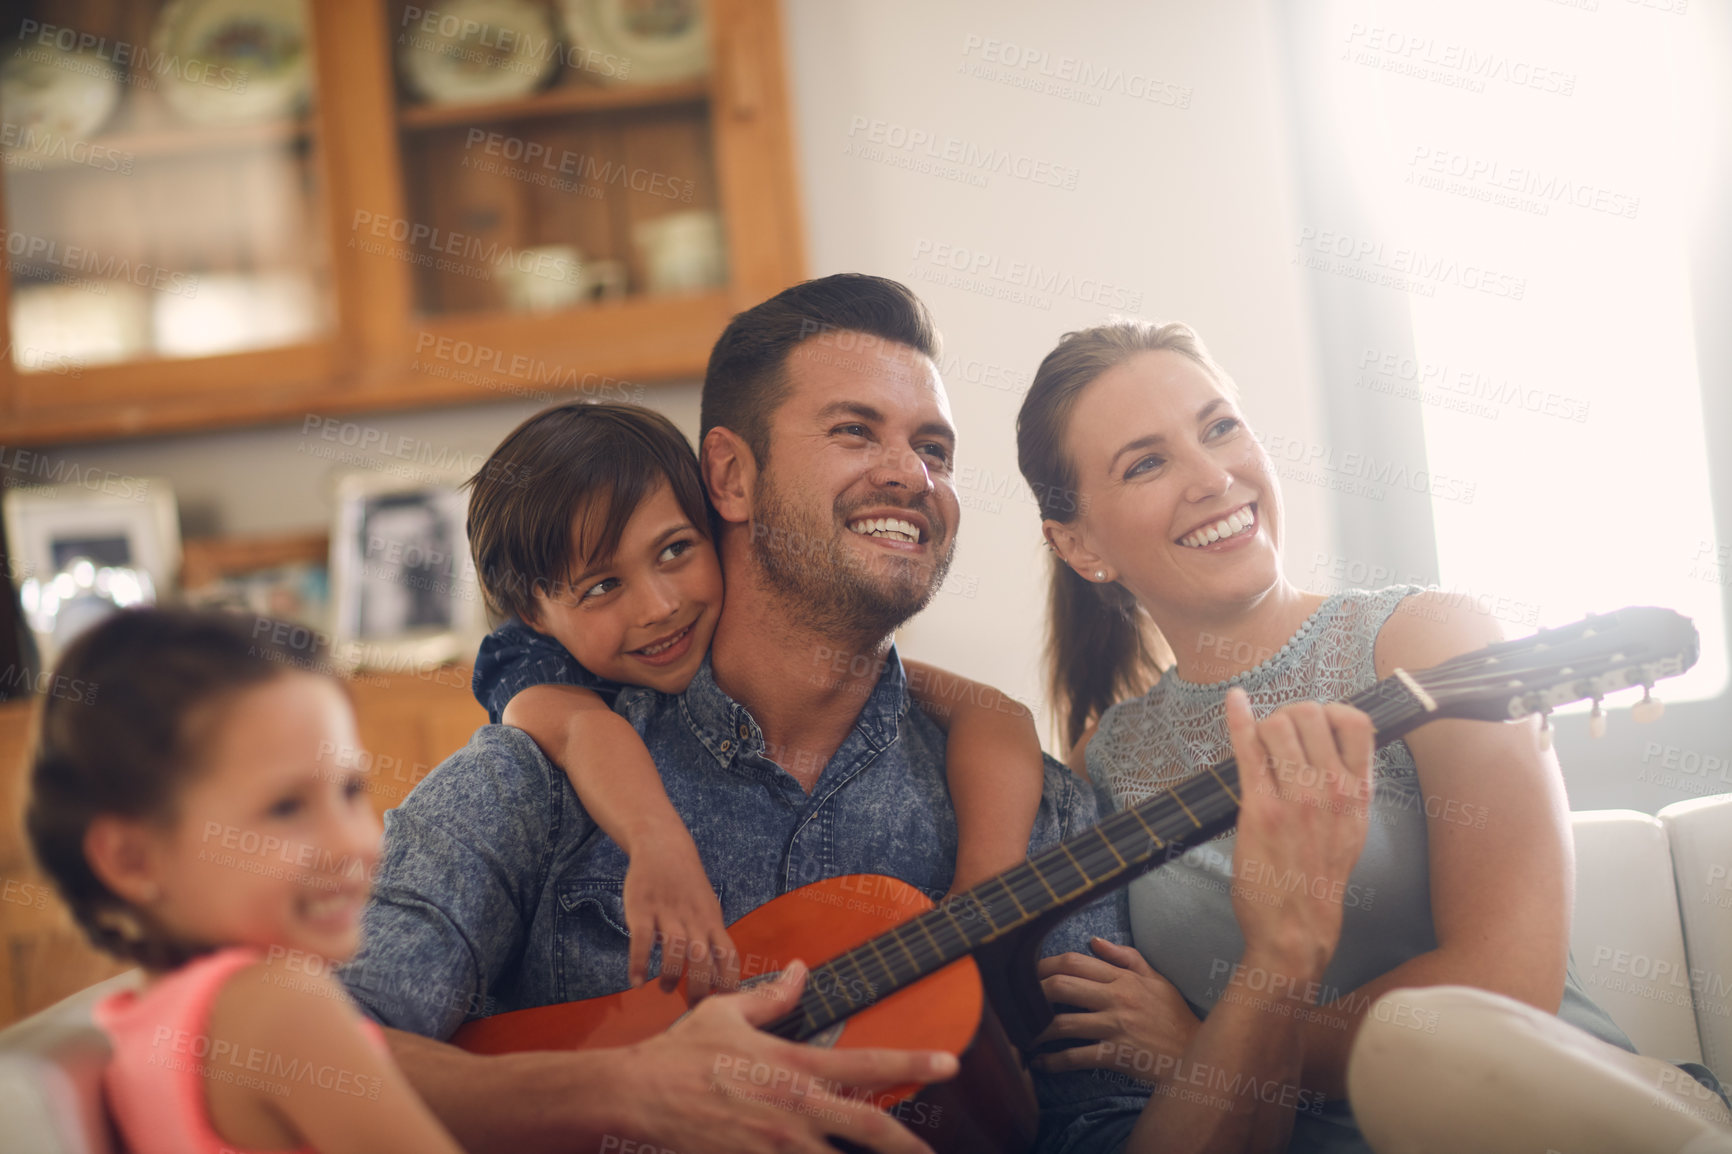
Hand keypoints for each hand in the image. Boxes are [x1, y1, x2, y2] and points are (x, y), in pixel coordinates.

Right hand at [614, 961, 956, 1153]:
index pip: (867, 1062)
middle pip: (868, 1127)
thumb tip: (801, 970)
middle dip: (907, 1144)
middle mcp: (793, 1108)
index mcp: (793, 1065)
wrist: (635, 1097)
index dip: (913, 1062)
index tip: (951, 1062)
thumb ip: (772, 996)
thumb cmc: (680, 1053)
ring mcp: (774, 1145)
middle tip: (933, 1153)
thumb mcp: (727, 1014)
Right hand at [622, 840, 740, 998]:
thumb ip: (712, 938)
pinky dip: (639, 963)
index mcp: (712, 920)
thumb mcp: (708, 908)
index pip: (728, 955)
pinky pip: (642, 940)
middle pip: (704, 958)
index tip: (726, 1005)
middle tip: (694, 1007)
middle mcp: (693, 918)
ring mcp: (668, 912)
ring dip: (672, 976)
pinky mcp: (643, 908)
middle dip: (700, 987)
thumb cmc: (687, 884)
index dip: (730, 982)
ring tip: (667, 989)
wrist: (663, 845)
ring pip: (676, 949)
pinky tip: (636, 982)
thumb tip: (721, 976)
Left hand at [1032, 937, 1200, 1077]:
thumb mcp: (1156, 980)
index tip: (1027, 974)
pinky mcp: (1116, 1055)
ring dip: (1036, 1031)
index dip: (1044, 966)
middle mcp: (1115, 999)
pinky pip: (1076, 1057)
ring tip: (1022, 1035)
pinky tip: (1040, 1064)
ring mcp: (1114, 1027)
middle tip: (1016, 1003)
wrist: (1196, 1055)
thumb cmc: (1174, 1017)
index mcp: (1122, 978)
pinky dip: (1053, 1062)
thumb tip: (1094, 941)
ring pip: (1062, 1024)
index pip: (1074, 962)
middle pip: (1060, 987)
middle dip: (1032, 993)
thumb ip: (1126, 958)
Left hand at [1225, 688, 1373, 975]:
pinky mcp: (1260, 808)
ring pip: (1279, 725)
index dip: (1330, 712)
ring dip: (1265, 726)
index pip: (1357, 722)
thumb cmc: (1320, 880)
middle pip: (1312, 714)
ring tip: (1259, 747)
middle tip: (1277, 736)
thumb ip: (1348, 788)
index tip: (1313, 725)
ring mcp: (1297, 797)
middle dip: (1290, 715)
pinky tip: (1235, 702)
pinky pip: (1249, 749)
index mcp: (1359, 793)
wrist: (1297, 928)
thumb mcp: (1352, 830)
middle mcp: (1332, 789)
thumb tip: (1336, 747)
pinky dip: (1239, 719)